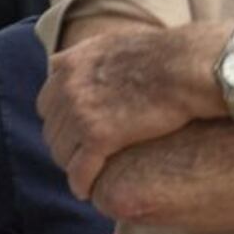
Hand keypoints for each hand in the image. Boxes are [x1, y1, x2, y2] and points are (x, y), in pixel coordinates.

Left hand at [42, 26, 211, 199]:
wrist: (187, 66)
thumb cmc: (165, 54)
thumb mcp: (117, 42)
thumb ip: (93, 55)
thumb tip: (89, 63)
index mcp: (71, 64)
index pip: (47, 103)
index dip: (60, 121)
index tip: (75, 132)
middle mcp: (69, 87)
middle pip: (52, 130)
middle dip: (65, 146)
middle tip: (82, 158)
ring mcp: (81, 112)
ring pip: (62, 153)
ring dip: (72, 166)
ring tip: (86, 176)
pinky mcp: (99, 137)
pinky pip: (80, 170)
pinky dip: (81, 183)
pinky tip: (87, 190)